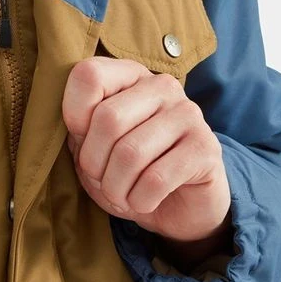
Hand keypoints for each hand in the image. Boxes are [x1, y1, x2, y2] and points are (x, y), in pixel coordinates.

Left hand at [62, 56, 231, 246]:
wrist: (180, 206)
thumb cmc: (130, 173)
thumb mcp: (94, 147)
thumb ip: (80, 127)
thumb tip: (76, 124)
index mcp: (131, 76)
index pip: (88, 75)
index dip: (75, 117)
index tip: (85, 141)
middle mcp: (162, 86)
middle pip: (108, 119)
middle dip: (94, 163)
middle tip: (103, 180)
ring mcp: (188, 114)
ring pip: (130, 154)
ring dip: (116, 189)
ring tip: (122, 195)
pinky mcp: (206, 148)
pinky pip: (155, 180)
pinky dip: (139, 201)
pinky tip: (145, 201)